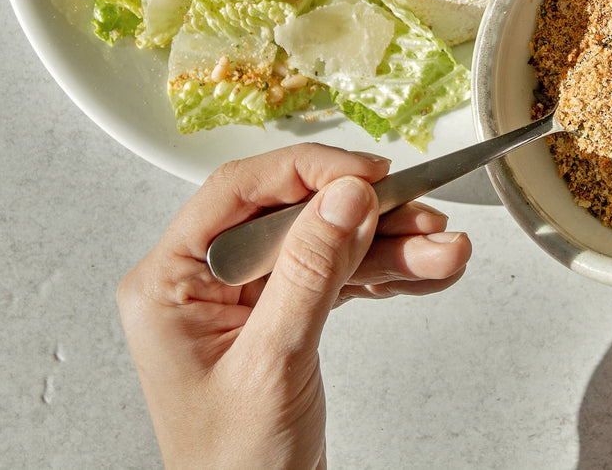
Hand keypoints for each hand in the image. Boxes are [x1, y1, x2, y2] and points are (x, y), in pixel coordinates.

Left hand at [118, 143, 471, 469]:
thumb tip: (343, 198)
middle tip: (420, 216)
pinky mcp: (279, 317)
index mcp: (169, 282)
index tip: (367, 174)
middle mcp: (202, 282)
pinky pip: (336, 277)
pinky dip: (383, 274)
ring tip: (442, 251)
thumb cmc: (233, 468)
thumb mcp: (273, 362)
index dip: (308, 172)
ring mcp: (242, 300)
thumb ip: (310, 272)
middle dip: (367, 218)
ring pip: (324, 246)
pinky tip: (424, 269)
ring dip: (389, 247)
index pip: (238, 192)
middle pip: (292, 216)